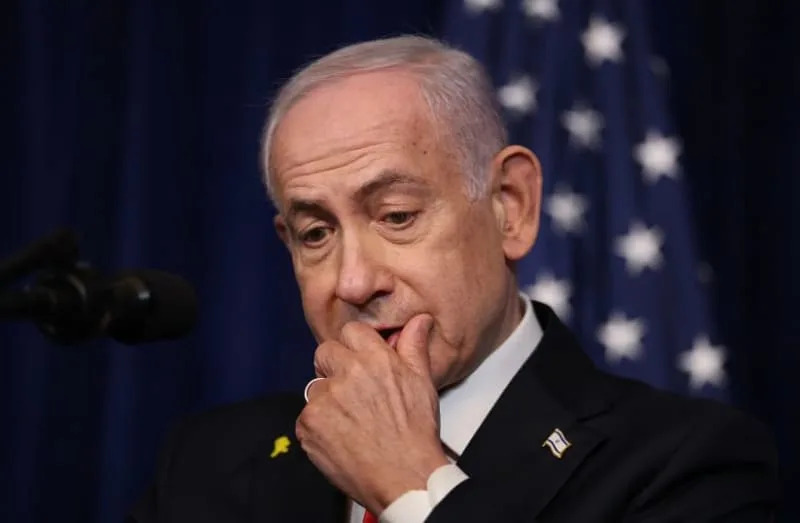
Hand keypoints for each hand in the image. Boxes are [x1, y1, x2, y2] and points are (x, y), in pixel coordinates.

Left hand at [296, 314, 448, 513]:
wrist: (404, 476)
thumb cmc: (415, 433)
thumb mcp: (422, 382)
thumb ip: (414, 346)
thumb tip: (419, 320)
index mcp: (375, 358)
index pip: (350, 332)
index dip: (354, 347)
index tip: (359, 362)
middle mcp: (347, 373)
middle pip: (325, 353)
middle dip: (334, 368)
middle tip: (352, 394)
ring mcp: (325, 398)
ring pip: (315, 387)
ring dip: (327, 400)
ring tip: (351, 422)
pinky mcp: (309, 423)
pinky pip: (306, 416)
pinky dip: (318, 426)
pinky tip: (340, 438)